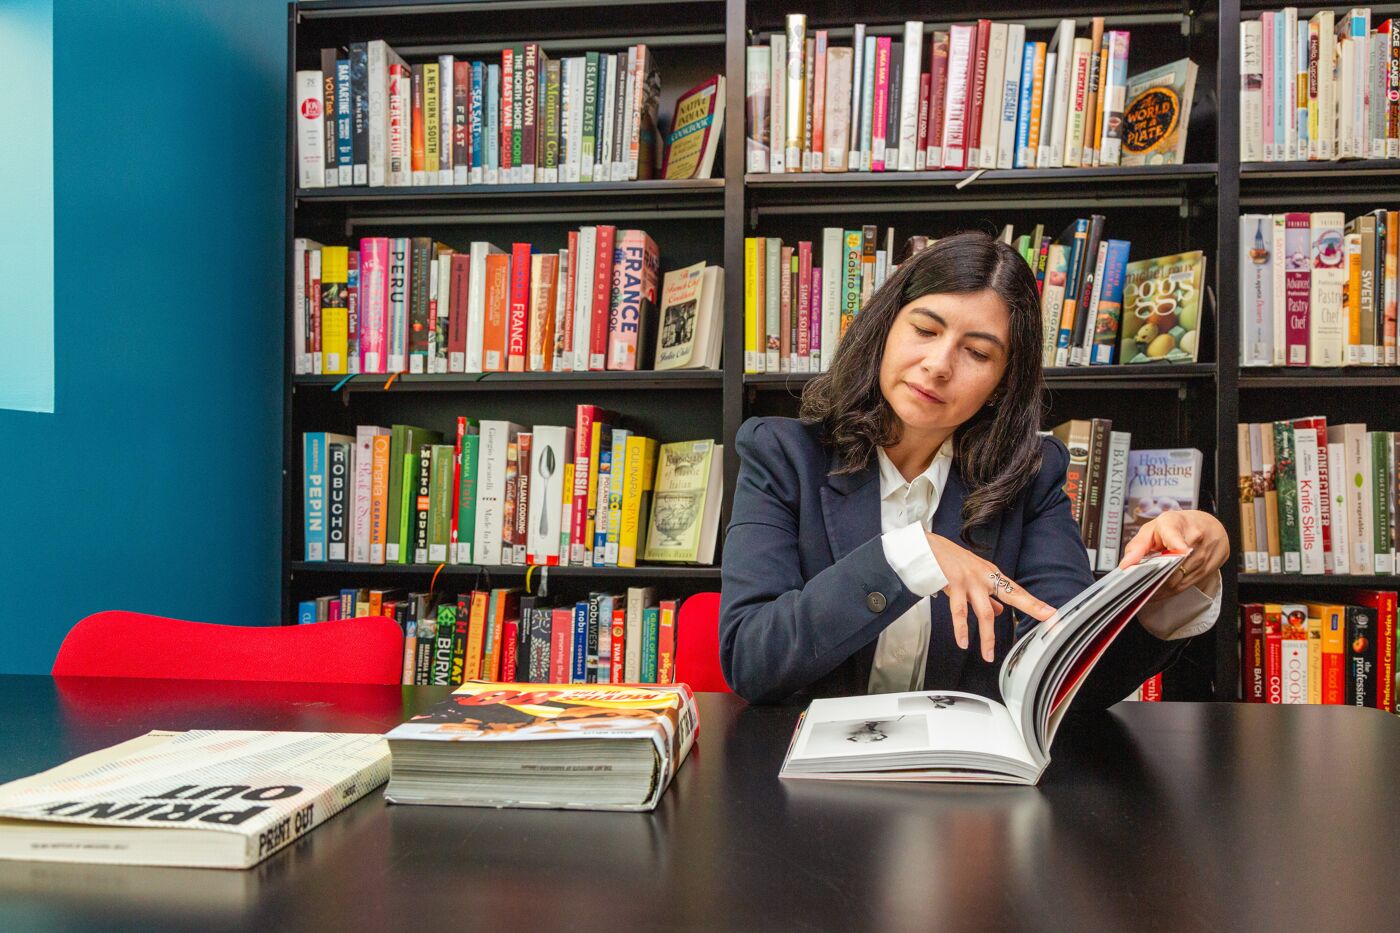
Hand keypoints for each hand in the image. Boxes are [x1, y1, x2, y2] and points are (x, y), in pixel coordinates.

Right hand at [925, 532, 1055, 662]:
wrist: (927, 546)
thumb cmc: (949, 560)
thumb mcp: (972, 576)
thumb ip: (987, 596)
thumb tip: (1000, 611)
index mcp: (991, 575)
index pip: (1017, 591)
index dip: (1034, 603)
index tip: (1051, 614)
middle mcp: (985, 576)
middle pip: (1012, 595)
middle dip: (1030, 608)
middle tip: (1046, 619)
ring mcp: (970, 580)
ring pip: (984, 612)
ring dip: (987, 636)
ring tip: (988, 654)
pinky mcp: (954, 583)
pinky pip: (959, 611)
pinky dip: (961, 629)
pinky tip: (963, 642)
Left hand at [1117, 509, 1229, 598]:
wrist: (1209, 527)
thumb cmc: (1177, 527)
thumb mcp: (1153, 528)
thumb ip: (1137, 545)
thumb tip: (1125, 565)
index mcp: (1175, 523)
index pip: (1175, 533)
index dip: (1177, 542)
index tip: (1179, 550)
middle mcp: (1193, 538)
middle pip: (1172, 565)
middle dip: (1152, 577)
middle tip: (1135, 586)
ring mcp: (1203, 555)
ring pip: (1177, 579)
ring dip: (1159, 588)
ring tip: (1142, 591)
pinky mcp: (1207, 569)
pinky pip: (1184, 585)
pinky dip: (1168, 591)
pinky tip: (1157, 592)